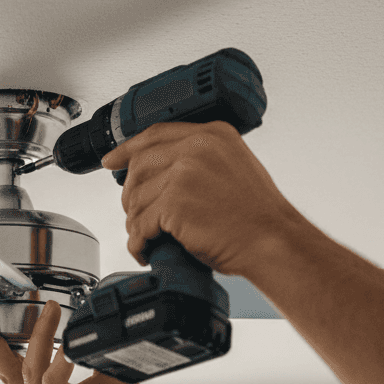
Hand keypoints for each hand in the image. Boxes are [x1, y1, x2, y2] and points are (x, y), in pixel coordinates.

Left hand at [102, 120, 307, 276]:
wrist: (272, 242)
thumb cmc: (257, 216)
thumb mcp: (234, 167)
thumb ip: (202, 160)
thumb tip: (163, 171)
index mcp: (212, 134)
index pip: (156, 134)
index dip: (127, 149)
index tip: (111, 160)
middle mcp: (197, 147)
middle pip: (139, 167)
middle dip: (132, 196)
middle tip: (136, 216)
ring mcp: (184, 173)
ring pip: (137, 197)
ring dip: (136, 222)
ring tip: (147, 237)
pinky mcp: (174, 202)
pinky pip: (141, 223)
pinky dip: (139, 241)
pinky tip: (147, 249)